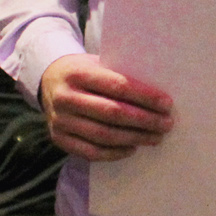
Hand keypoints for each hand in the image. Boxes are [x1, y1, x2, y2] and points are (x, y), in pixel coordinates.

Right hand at [39, 54, 172, 160]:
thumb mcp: (98, 63)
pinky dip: (114, 153)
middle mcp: (66, 98)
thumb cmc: (84, 70)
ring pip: (103, 135)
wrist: (48, 78)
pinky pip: (90, 152)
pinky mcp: (58, 138)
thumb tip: (157, 96)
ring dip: (134, 138)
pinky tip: (132, 148)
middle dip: (144, 120)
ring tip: (155, 137)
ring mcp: (60, 120)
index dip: (145, 97)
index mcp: (78, 73)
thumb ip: (120, 75)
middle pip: (112, 113)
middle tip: (166, 124)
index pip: (118, 86)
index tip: (166, 104)